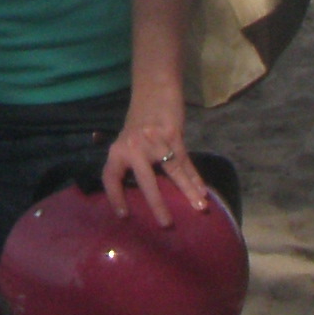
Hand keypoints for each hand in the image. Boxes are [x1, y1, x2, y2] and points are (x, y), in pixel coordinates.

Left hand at [104, 99, 207, 227]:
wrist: (154, 90)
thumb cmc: (141, 122)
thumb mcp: (127, 142)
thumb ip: (130, 163)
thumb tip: (138, 193)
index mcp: (118, 150)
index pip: (110, 178)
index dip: (115, 197)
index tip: (124, 215)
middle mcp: (133, 147)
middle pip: (145, 181)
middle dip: (157, 203)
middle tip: (165, 224)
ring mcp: (154, 141)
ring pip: (173, 171)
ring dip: (187, 191)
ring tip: (199, 208)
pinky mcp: (172, 135)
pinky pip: (185, 161)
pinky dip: (195, 178)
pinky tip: (203, 191)